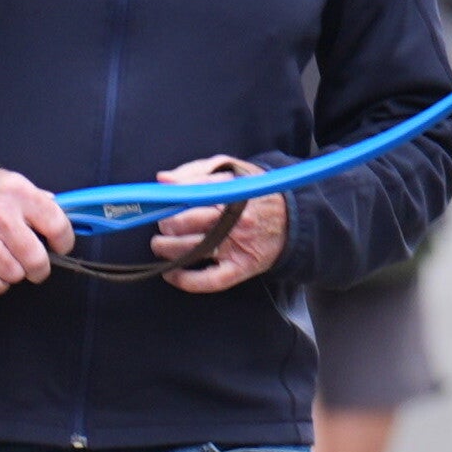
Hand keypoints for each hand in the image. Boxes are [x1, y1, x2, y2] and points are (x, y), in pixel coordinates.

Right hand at [0, 167, 74, 293]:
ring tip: (9, 261)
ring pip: (15, 275)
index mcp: (19, 194)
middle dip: (41, 268)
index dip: (65, 242)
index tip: (60, 246)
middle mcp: (2, 218)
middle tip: (37, 265)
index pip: (57, 226)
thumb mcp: (12, 182)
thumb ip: (38, 200)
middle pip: (36, 260)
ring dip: (16, 272)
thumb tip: (62, 216)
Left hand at [151, 157, 285, 292]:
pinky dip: (186, 280)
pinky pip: (210, 280)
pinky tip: (171, 274)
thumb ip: (196, 172)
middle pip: (186, 221)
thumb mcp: (232, 171)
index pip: (191, 193)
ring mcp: (238, 245)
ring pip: (192, 249)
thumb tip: (163, 180)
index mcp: (233, 191)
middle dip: (166, 223)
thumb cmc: (254, 193)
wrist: (293, 218)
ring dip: (166, 248)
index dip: (168, 200)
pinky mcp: (242, 267)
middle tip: (163, 224)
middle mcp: (235, 219)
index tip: (158, 203)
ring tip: (160, 244)